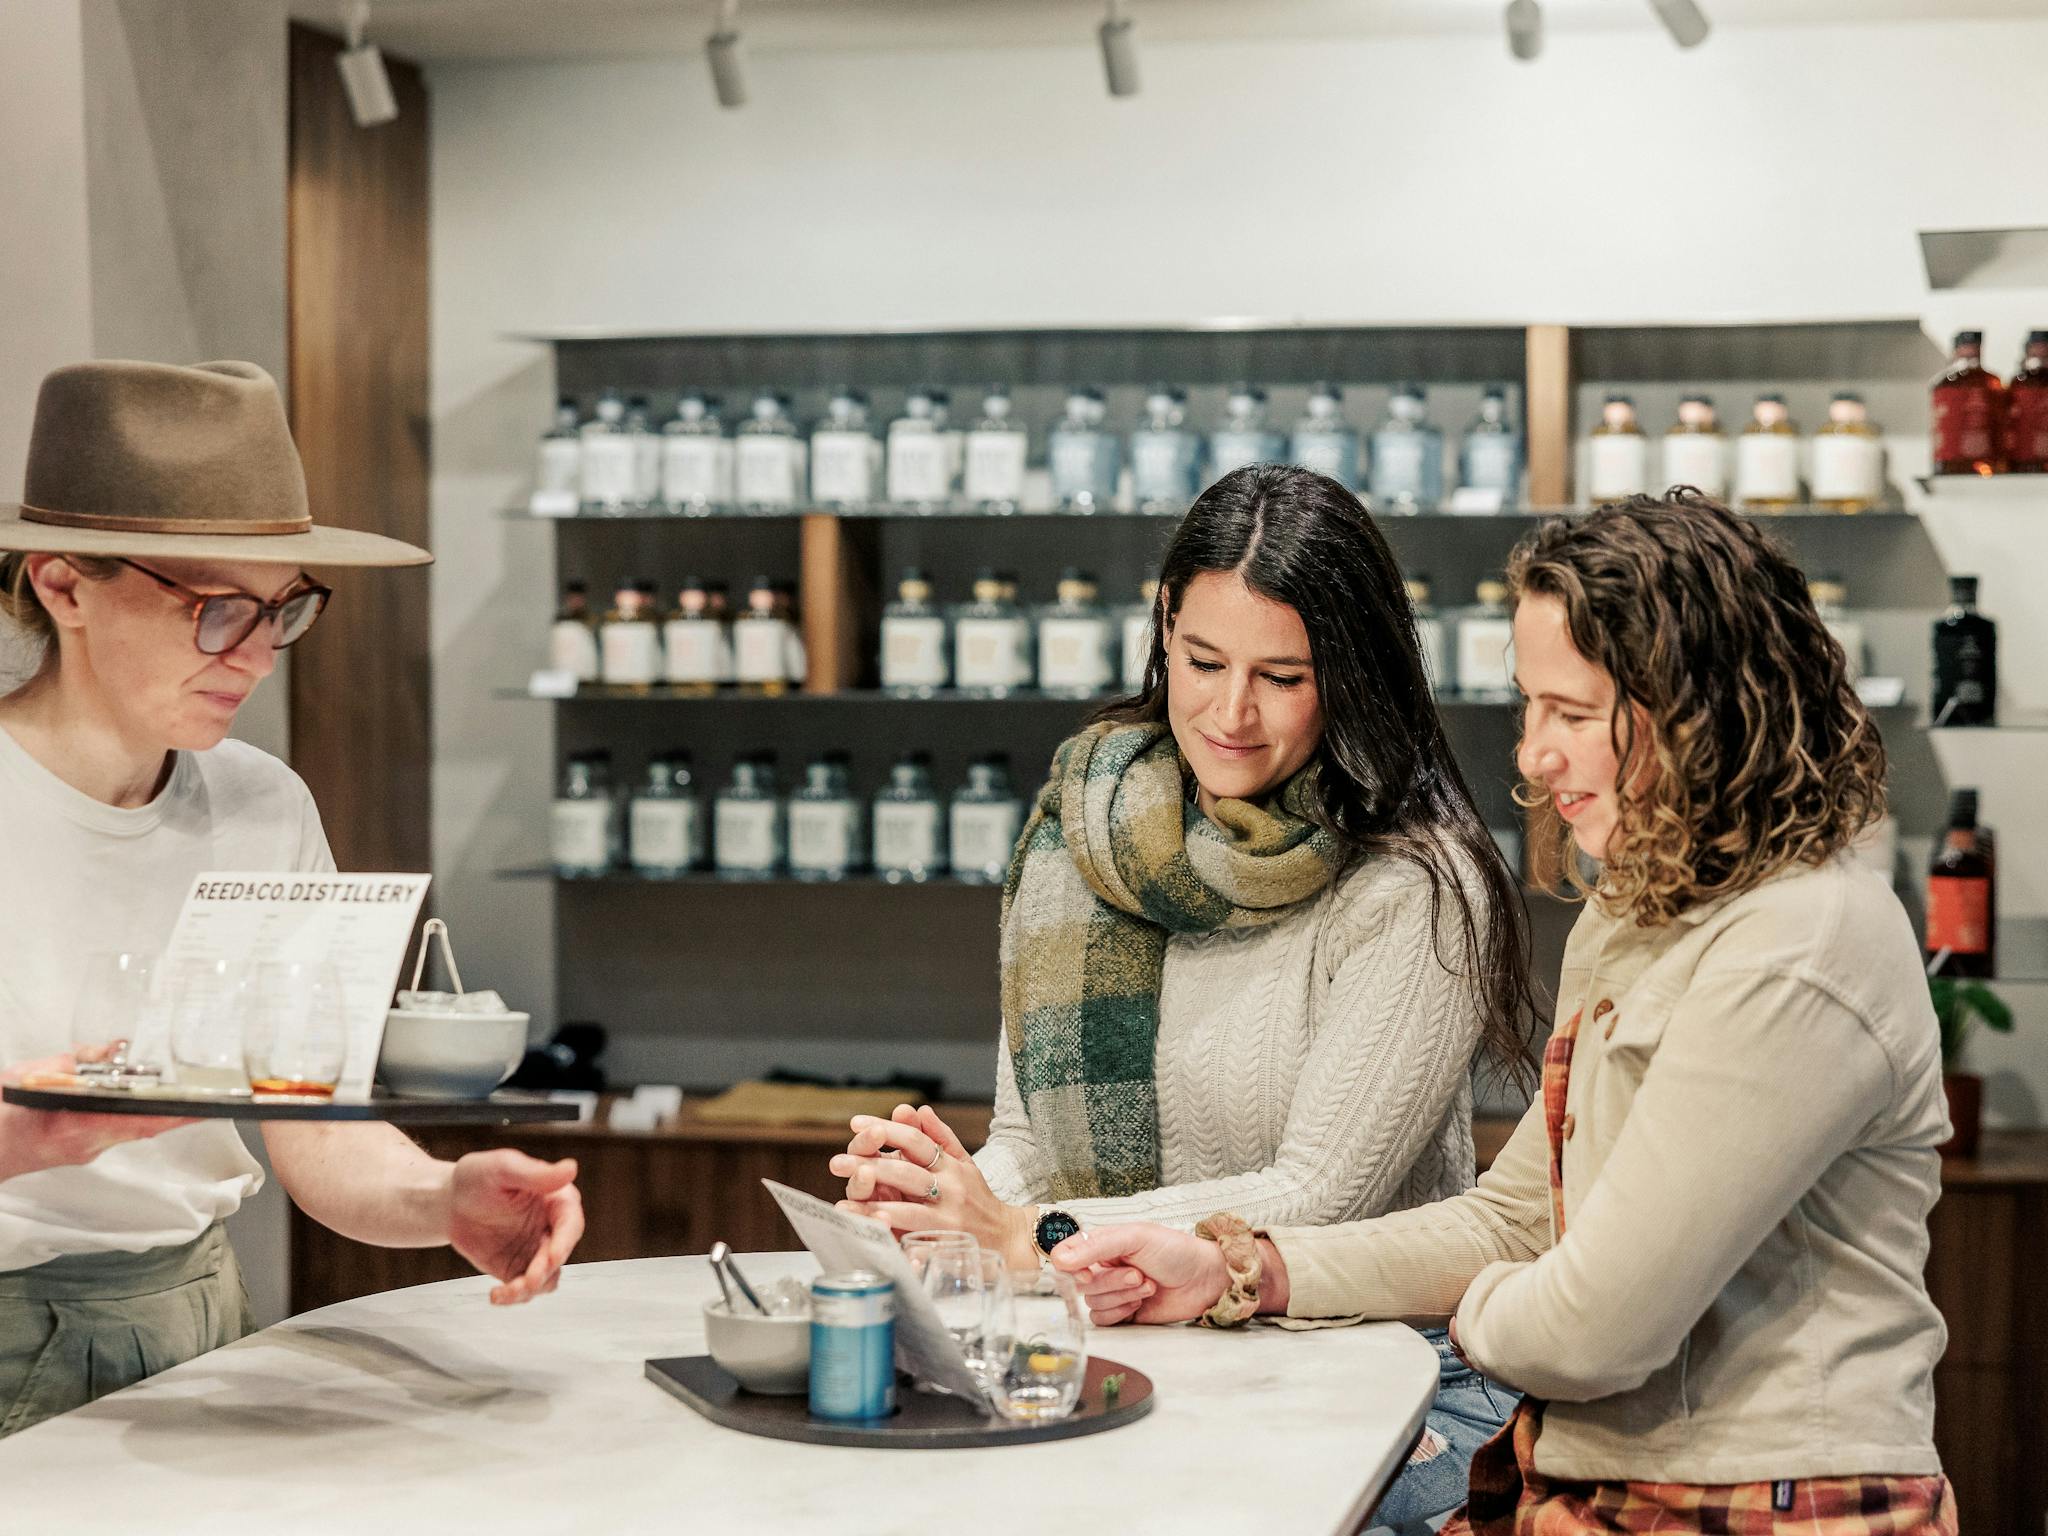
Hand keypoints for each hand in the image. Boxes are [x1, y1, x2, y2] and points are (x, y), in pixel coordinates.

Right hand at [0, 1051, 197, 1181]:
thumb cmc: (0, 1114)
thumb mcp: (27, 1078)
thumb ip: (71, 1062)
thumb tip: (113, 1047)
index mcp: (74, 1127)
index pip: (133, 1120)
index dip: (169, 1114)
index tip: (199, 1108)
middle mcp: (86, 1144)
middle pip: (143, 1126)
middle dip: (177, 1112)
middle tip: (213, 1098)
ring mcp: (86, 1150)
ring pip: (135, 1130)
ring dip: (163, 1114)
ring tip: (196, 1098)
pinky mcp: (84, 1148)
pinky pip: (122, 1130)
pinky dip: (141, 1115)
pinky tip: (159, 1104)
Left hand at [446, 1149, 584, 1305]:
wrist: (449, 1202)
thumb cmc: (478, 1177)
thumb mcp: (503, 1168)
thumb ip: (535, 1173)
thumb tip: (571, 1169)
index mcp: (556, 1200)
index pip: (570, 1223)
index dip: (565, 1242)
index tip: (553, 1257)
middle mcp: (551, 1228)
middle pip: (559, 1255)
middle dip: (545, 1270)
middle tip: (528, 1281)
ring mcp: (535, 1251)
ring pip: (546, 1278)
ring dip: (532, 1288)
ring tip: (507, 1291)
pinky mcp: (517, 1269)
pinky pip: (523, 1289)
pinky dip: (513, 1296)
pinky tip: (495, 1295)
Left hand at [830, 1104, 1034, 1268]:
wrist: (1009, 1238)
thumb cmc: (978, 1198)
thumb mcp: (964, 1162)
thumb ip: (939, 1136)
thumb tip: (916, 1110)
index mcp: (952, 1167)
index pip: (917, 1142)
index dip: (887, 1130)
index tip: (856, 1124)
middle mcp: (951, 1191)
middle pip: (907, 1174)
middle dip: (869, 1166)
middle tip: (837, 1163)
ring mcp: (949, 1222)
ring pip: (911, 1212)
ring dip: (877, 1207)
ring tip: (847, 1204)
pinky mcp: (947, 1249)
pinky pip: (921, 1246)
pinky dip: (899, 1243)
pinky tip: (877, 1240)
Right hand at [1050, 1223, 1228, 1325]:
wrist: (1204, 1279)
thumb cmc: (1175, 1251)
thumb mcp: (1136, 1237)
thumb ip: (1097, 1245)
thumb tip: (1059, 1257)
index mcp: (1103, 1245)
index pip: (1068, 1257)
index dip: (1074, 1268)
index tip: (1090, 1271)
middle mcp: (1104, 1268)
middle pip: (1082, 1285)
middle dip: (1112, 1283)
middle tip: (1139, 1275)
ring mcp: (1113, 1293)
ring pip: (1093, 1304)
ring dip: (1122, 1297)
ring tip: (1148, 1286)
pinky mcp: (1123, 1314)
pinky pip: (1103, 1321)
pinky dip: (1120, 1313)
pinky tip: (1141, 1304)